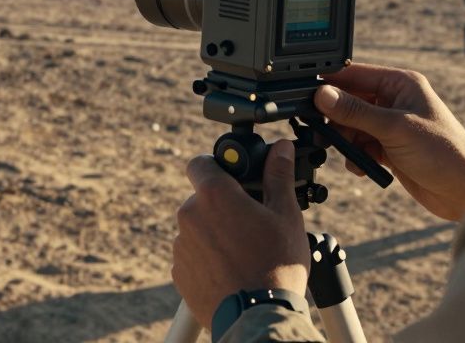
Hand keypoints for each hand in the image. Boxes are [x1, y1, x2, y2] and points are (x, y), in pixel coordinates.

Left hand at [172, 141, 309, 328]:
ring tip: (244, 251)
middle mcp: (189, 215)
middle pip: (202, 198)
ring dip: (214, 232)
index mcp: (213, 194)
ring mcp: (181, 245)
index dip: (216, 166)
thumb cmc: (276, 265)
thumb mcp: (285, 215)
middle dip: (222, 205)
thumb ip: (278, 176)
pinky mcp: (179, 272)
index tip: (232, 177)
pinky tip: (232, 269)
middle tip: (250, 222)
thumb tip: (281, 148)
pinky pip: (192, 254)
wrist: (258, 316)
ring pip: (198, 227)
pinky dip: (207, 257)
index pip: (200, 163)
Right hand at [315, 63, 464, 220]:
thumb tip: (322, 94)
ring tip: (345, 152)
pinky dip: (355, 155)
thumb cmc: (444, 152)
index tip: (305, 93)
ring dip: (344, 140)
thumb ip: (356, 111)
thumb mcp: (395, 128)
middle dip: (334, 117)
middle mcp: (394, 100)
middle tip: (319, 131)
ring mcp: (390, 125)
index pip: (354, 74)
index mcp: (400, 83)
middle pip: (348, 101)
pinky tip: (361, 165)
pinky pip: (359, 145)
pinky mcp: (388, 147)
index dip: (329, 83)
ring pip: (351, 125)